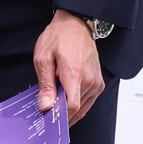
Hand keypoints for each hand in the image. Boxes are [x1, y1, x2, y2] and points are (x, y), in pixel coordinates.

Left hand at [35, 10, 105, 125]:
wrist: (75, 24)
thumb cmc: (58, 37)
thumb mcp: (43, 58)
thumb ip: (45, 85)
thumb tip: (46, 106)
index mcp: (75, 73)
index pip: (71, 106)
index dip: (58, 117)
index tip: (47, 119)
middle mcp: (89, 79)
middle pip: (75, 110)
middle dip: (60, 114)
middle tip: (46, 113)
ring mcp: (96, 82)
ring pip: (82, 108)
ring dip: (68, 110)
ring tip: (55, 105)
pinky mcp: (99, 83)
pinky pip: (88, 102)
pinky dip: (77, 105)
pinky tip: (66, 101)